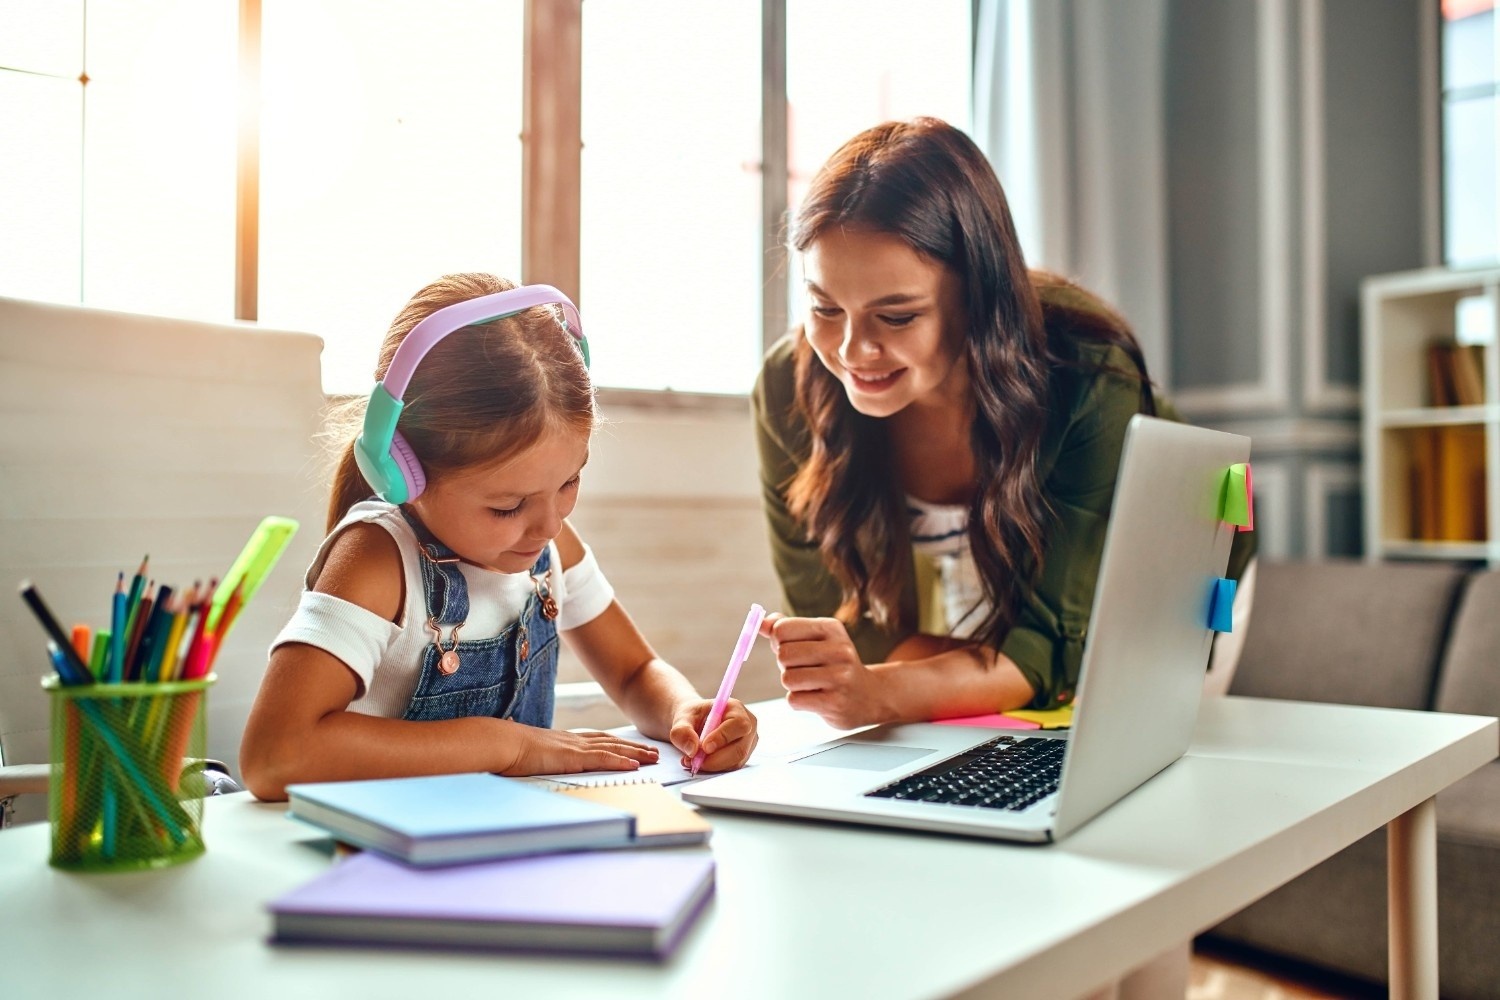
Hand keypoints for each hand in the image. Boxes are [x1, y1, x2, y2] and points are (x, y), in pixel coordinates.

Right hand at [500, 726, 659, 775]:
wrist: (500, 743)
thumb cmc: (509, 750)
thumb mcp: (531, 757)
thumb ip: (541, 761)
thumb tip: (538, 766)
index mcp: (564, 742)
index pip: (597, 741)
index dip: (617, 744)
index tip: (632, 748)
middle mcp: (573, 741)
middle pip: (611, 743)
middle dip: (633, 748)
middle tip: (653, 752)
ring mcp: (574, 748)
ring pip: (612, 749)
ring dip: (634, 754)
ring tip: (652, 758)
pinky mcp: (572, 758)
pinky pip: (602, 759)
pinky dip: (620, 762)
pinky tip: (634, 766)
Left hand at [668, 699, 758, 772]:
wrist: (694, 723)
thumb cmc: (692, 717)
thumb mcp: (682, 719)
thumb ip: (683, 731)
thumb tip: (693, 749)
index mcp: (736, 709)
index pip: (738, 724)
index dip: (723, 737)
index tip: (704, 747)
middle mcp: (747, 726)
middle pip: (740, 748)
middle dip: (716, 759)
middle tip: (695, 761)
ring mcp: (748, 743)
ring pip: (735, 762)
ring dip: (713, 765)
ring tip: (693, 760)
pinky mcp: (743, 756)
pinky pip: (731, 767)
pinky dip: (715, 768)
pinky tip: (701, 762)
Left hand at [762, 612, 891, 729]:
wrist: (869, 695)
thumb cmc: (833, 664)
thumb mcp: (815, 639)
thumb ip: (786, 628)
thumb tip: (760, 624)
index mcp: (831, 628)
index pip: (782, 628)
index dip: (778, 641)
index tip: (792, 648)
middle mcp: (839, 649)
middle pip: (783, 655)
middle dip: (786, 665)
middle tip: (804, 669)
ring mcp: (839, 677)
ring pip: (787, 679)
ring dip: (792, 685)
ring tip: (811, 683)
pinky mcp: (835, 702)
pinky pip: (795, 700)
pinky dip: (799, 701)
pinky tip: (816, 697)